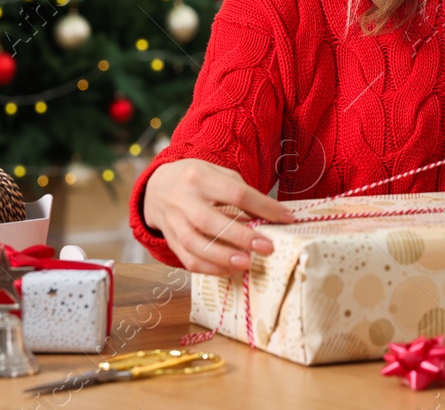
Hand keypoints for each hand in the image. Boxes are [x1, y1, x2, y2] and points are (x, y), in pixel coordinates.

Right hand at [142, 158, 295, 274]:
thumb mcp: (218, 174)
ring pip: (195, 244)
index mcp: (199, 176)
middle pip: (210, 220)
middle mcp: (183, 199)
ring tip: (246, 264)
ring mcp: (172, 221)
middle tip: (267, 247)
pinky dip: (210, 268)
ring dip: (222, 257)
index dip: (263, 207)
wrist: (157, 187)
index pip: (235, 192)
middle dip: (240, 236)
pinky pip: (187, 259)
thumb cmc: (197, 180)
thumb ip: (241, 193)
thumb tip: (270, 217)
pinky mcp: (170, 240)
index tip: (287, 218)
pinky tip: (229, 270)